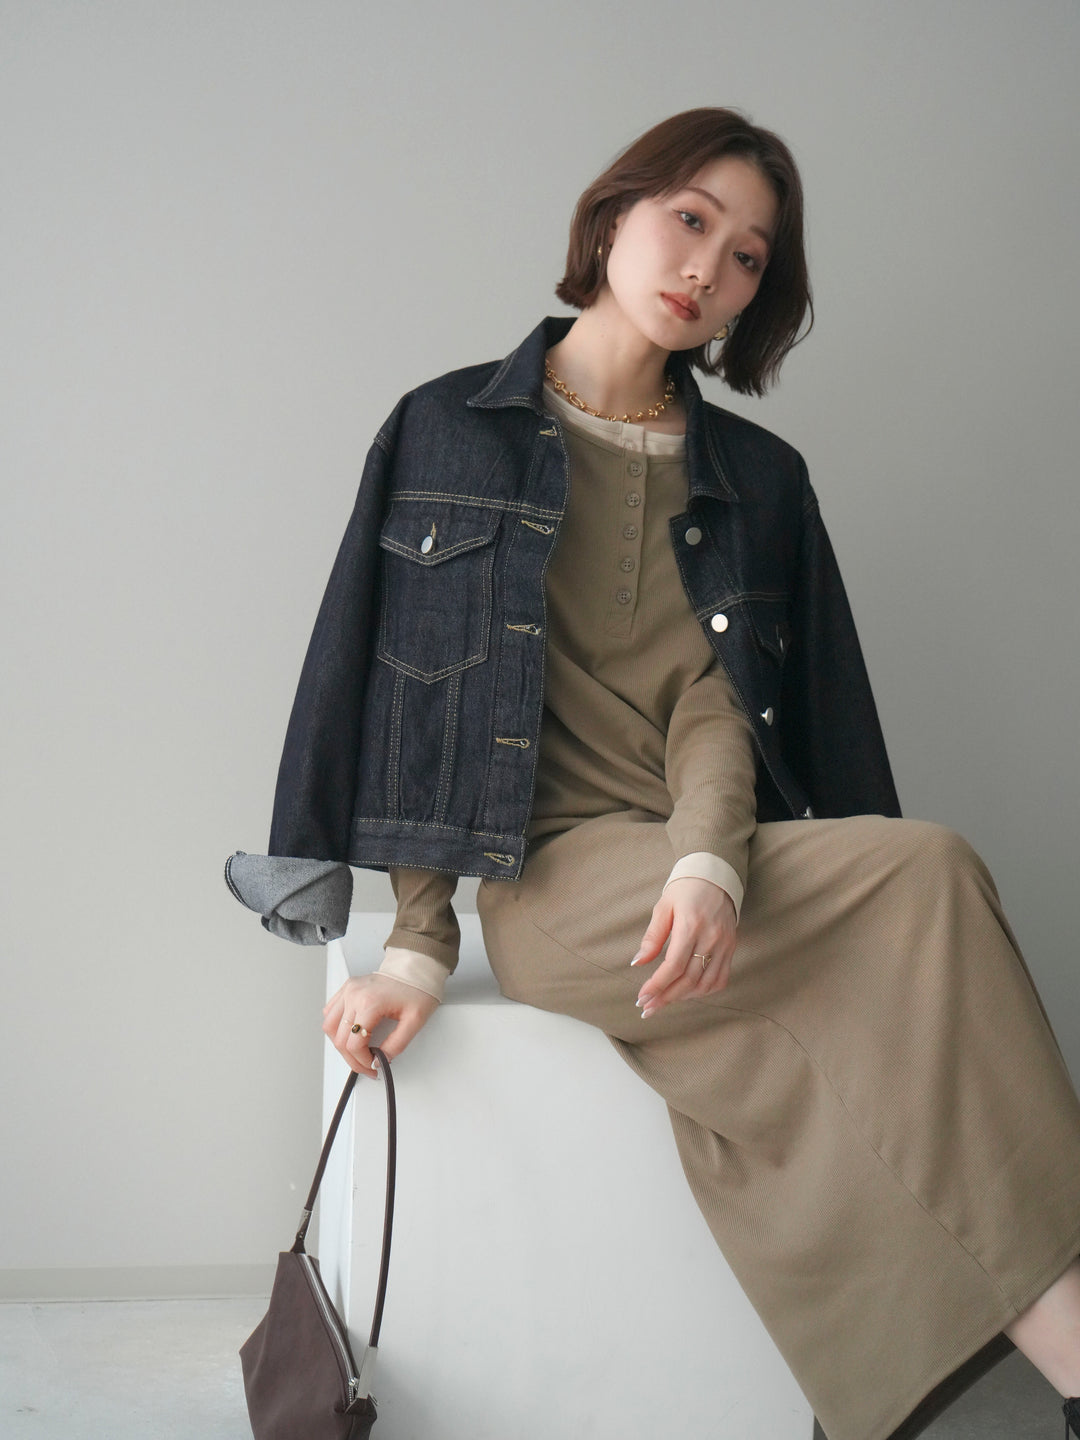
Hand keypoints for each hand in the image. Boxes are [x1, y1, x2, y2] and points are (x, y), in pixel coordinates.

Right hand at [322, 972, 438, 1076]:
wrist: (415, 969)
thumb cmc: (417, 990)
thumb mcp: (414, 1022)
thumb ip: (396, 1045)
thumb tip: (379, 1061)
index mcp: (370, 1003)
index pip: (353, 1044)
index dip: (362, 1062)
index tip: (372, 1066)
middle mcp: (354, 995)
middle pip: (339, 1039)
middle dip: (352, 1059)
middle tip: (366, 1065)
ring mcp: (348, 990)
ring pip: (330, 1026)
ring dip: (340, 1044)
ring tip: (357, 1051)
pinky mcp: (347, 988)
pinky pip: (330, 1012)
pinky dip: (336, 1027)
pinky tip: (349, 1033)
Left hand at [631, 877, 737, 1018]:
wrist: (716, 878)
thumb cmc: (685, 890)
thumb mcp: (663, 907)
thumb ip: (652, 937)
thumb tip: (637, 962)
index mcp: (691, 925)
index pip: (674, 965)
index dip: (657, 985)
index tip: (642, 998)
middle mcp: (711, 938)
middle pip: (688, 979)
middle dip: (666, 997)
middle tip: (648, 1008)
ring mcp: (724, 945)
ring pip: (705, 984)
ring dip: (683, 997)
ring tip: (664, 1001)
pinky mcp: (731, 948)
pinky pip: (720, 979)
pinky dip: (703, 991)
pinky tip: (687, 993)